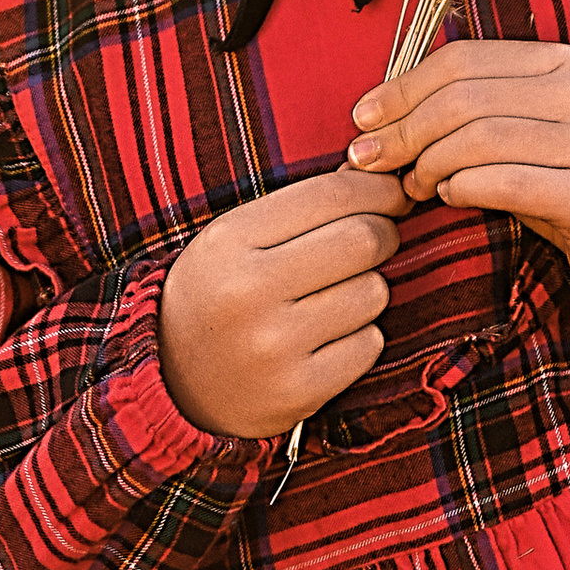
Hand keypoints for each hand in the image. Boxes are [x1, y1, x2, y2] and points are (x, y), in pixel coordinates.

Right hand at [160, 168, 405, 439]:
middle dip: (382, 235)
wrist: (176, 385)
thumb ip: (301, 207)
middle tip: (375, 242)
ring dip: (368, 290)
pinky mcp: (298, 390)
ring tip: (333, 298)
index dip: (378, 189)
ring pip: (373, 293)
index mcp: (229, 241)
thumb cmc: (218, 296)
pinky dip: (360, 337)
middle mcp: (248, 292)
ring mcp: (274, 346)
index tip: (393, 194)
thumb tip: (380, 179)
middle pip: (364, 240)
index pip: (331, 196)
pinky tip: (327, 339)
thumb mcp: (235, 241)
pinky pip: (369, 344)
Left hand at [347, 41, 569, 334]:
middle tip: (367, 161)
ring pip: (477, 138)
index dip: (401, 88)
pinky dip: (462, 189)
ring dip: (427, 163)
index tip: (361, 120)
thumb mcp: (530, 134)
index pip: (462, 60)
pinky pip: (504, 183)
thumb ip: (474, 114)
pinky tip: (447, 198)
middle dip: (401, 130)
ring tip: (411, 186)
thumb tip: (381, 117)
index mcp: (561, 64)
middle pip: (462, 97)